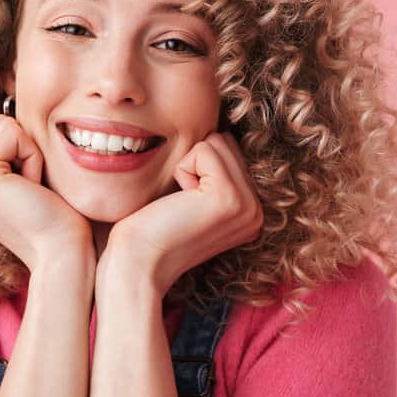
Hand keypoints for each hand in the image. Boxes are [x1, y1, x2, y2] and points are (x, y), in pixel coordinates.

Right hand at [0, 113, 93, 274]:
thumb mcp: (25, 180)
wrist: (62, 253)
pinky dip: (33, 158)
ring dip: (30, 156)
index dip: (24, 153)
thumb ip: (10, 154)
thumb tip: (12, 114)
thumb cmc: (56, 218)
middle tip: (33, 192)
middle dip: (27, 152)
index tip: (30, 192)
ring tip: (32, 192)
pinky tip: (33, 190)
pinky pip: (14, 134)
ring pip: (6, 127)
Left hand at [99, 131, 263, 296]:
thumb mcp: (193, 197)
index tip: (185, 204)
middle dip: (194, 163)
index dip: (197, 166)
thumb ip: (214, 171)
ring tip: (181, 203)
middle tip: (181, 203)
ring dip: (188, 166)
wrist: (138, 264)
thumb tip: (218, 132)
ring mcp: (249, 206)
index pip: (230, 150)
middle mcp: (258, 211)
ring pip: (217, 142)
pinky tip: (179, 203)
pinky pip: (204, 150)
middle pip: (226, 142)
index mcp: (252, 210)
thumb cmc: (153, 228)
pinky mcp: (230, 198)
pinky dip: (182, 171)